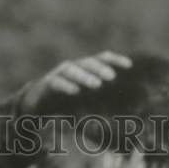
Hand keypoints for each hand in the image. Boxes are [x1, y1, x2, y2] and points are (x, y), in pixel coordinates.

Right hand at [17, 51, 132, 113]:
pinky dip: (66, 86)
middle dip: (100, 68)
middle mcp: (74, 67)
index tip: (129, 65)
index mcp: (86, 69)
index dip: (116, 60)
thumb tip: (128, 108)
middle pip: (88, 63)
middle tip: (112, 77)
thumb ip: (103, 100)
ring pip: (72, 70)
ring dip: (85, 76)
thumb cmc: (67, 101)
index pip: (102, 59)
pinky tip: (75, 92)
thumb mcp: (87, 99)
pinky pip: (57, 83)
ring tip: (97, 85)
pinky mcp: (47, 84)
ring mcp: (59, 74)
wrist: (38, 103)